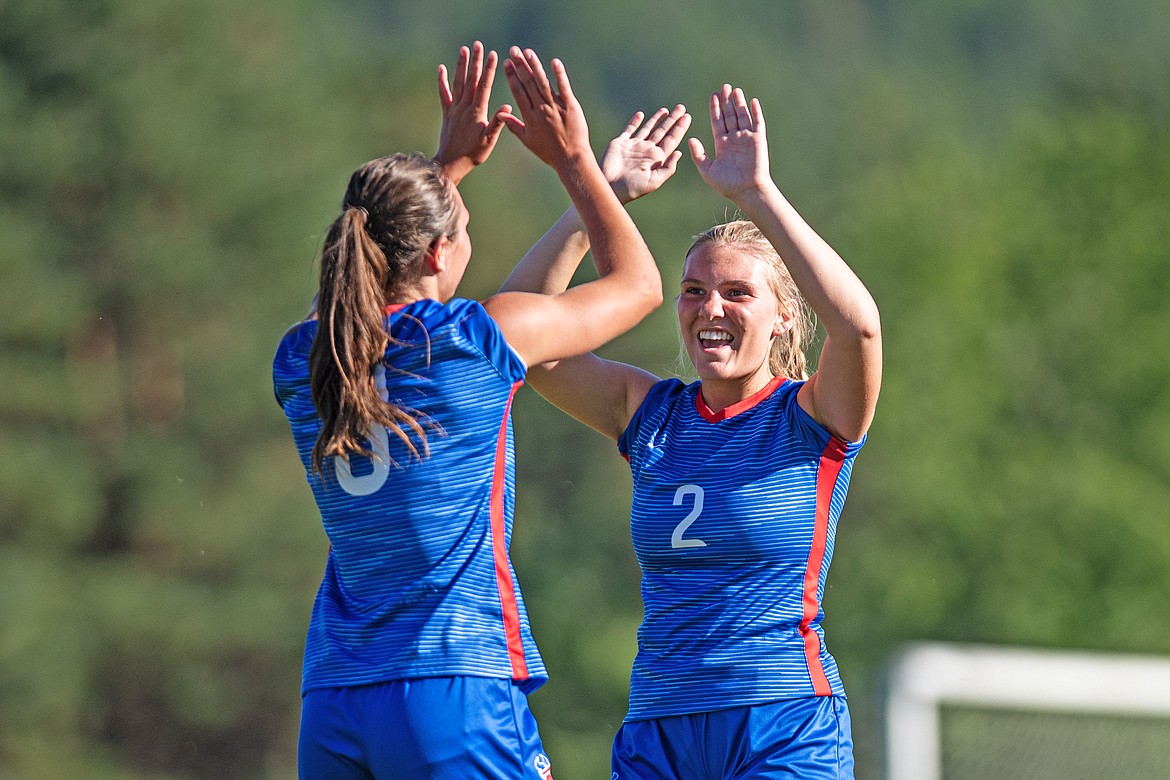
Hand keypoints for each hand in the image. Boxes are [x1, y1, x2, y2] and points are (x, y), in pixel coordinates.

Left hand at [435, 41, 511, 184]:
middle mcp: (464, 107)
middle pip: (471, 79)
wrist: (450, 164)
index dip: (489, 69)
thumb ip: (497, 123)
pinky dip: (442, 81)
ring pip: (458, 83)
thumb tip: (507, 107)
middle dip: (475, 61)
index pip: (484, 86)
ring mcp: (454, 109)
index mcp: (477, 112)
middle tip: (478, 44)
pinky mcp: (446, 113)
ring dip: (461, 65)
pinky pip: (443, 94)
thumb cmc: (473, 154)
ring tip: (463, 49)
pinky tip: (442, 68)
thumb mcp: (489, 141)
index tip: (493, 54)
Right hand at [500, 47, 590, 169]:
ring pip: (543, 82)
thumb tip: (501, 115)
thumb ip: (514, 126)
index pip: (518, 92)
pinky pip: (564, 87)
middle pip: (528, 83)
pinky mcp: (570, 105)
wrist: (571, 158)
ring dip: (535, 66)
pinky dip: (559, 74)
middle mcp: (541, 109)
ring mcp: (556, 106)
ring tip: (528, 52)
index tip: (506, 63)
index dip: (511, 76)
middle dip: (520, 65)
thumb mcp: (528, 141)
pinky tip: (554, 62)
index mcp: (529, 117)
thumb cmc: (549, 152)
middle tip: (513, 50)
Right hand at [600, 105, 690, 203]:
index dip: (680, 128)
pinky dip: (634, 122)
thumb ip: (668, 168)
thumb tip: (680, 152)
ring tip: (666, 110)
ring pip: (648, 128)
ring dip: (657, 119)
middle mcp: (647, 150)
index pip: (671, 140)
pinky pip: (629, 129)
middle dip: (672, 120)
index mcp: (656, 158)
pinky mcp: (620, 143)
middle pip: (663, 131)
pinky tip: (641, 115)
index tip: (687, 117)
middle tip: (681, 108)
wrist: (610, 188)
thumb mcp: (654, 181)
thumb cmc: (632, 188)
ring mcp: (634, 146)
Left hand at [688, 84, 770, 201]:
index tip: (713, 96)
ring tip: (734, 90)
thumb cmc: (727, 185)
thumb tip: (690, 139)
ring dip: (739, 103)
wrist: (747, 191)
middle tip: (723, 87)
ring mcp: (747, 138)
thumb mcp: (707, 171)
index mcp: (722, 144)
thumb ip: (698, 155)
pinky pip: (758, 123)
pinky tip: (752, 101)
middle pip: (729, 115)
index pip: (718, 122)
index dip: (715, 109)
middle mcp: (734, 139)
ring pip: (742, 116)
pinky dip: (755, 112)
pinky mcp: (758, 140)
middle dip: (726, 101)